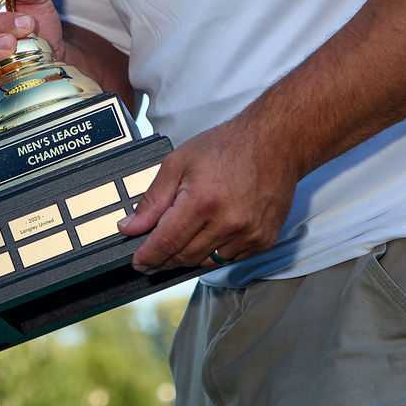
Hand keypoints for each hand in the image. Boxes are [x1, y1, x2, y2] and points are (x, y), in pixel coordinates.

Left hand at [120, 114, 299, 270]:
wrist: (275, 142)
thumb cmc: (227, 147)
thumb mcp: (179, 163)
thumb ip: (152, 199)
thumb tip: (130, 227)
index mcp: (202, 201)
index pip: (166, 243)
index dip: (148, 257)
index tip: (138, 262)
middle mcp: (228, 223)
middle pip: (185, 257)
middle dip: (165, 257)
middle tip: (155, 251)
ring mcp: (249, 235)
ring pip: (207, 261)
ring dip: (190, 254)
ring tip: (186, 234)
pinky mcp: (263, 240)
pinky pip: (230, 258)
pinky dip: (216, 251)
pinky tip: (212, 232)